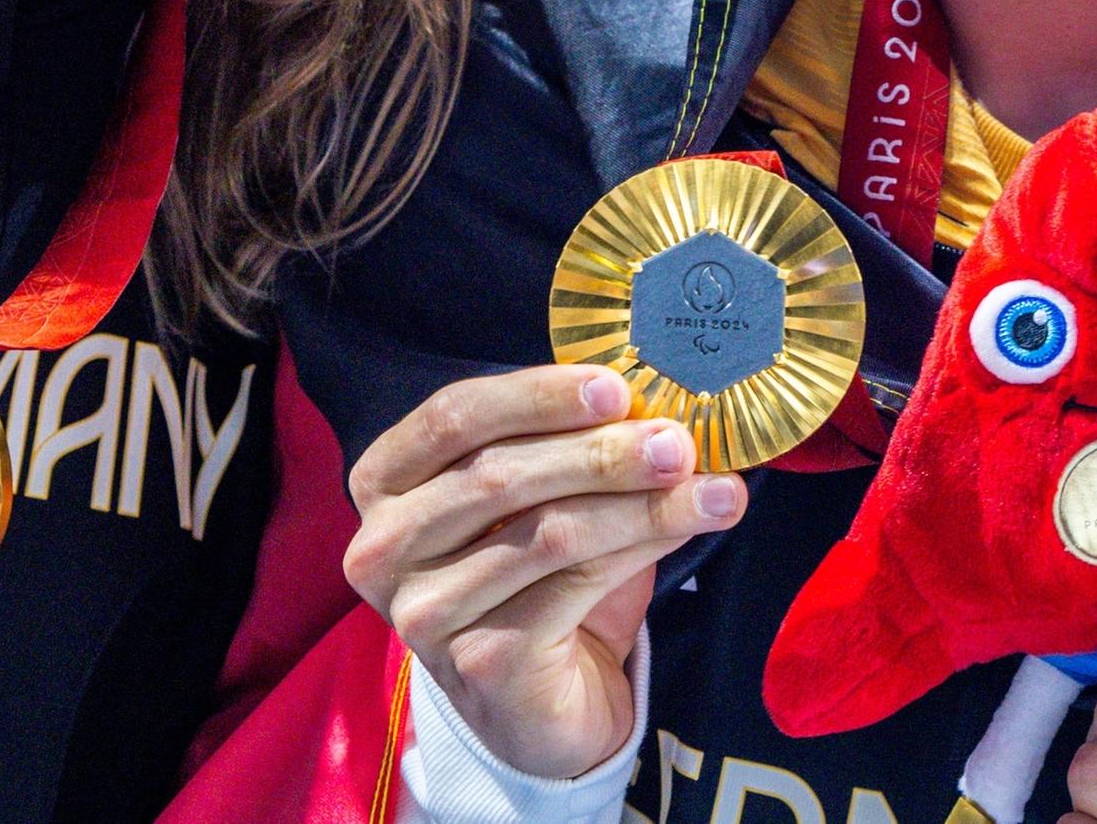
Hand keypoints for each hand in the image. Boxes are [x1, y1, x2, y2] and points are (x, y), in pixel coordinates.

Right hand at [344, 365, 745, 779]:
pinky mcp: (481, 661)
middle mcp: (384, 546)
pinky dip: (642, 547)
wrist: (535, 710)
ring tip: (712, 486)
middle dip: (600, 450)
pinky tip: (690, 526)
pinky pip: (574, 586)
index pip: (453, 417)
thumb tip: (651, 399)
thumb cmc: (532, 582)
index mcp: (384, 482)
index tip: (617, 386)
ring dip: (641, 502)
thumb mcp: (533, 499)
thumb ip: (563, 446)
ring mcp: (425, 611)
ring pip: (547, 532)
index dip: (536, 396)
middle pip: (499, 474)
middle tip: (678, 440)